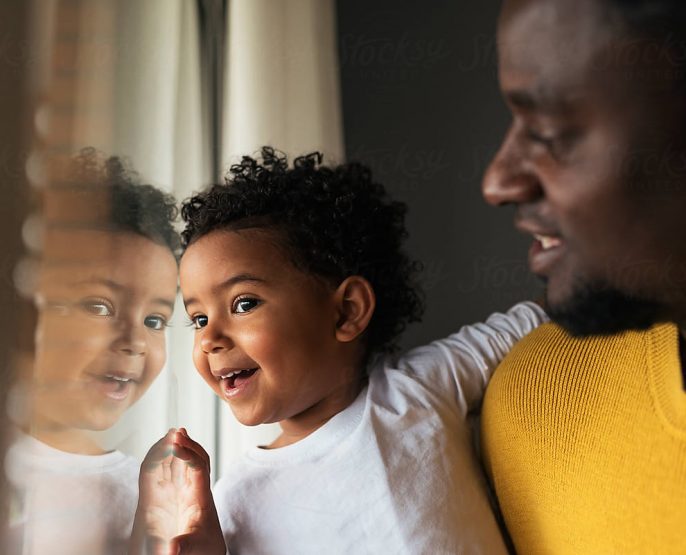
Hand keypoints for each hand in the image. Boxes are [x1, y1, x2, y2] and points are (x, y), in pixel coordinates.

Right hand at [130, 428, 225, 554]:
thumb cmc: (203, 547)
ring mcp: (192, 488)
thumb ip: (183, 546)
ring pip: (191, 460)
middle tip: (175, 432)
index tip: (175, 445)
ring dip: (184, 446)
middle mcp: (198, 488)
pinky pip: (183, 469)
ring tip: (174, 433)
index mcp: (201, 497)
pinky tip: (170, 449)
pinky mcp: (186, 492)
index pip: (199, 468)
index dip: (188, 455)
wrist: (209, 548)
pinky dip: (177, 457)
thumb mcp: (193, 548)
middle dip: (188, 444)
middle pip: (198, 457)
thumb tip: (171, 551)